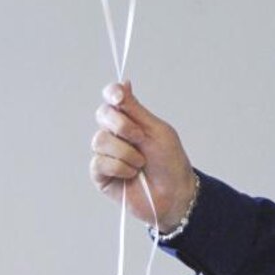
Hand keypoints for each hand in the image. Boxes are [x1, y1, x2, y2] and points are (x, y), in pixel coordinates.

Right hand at [90, 81, 195, 232]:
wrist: (174, 193)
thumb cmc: (170, 161)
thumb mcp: (156, 130)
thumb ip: (136, 109)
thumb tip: (124, 82)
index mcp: (130, 119)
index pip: (112, 98)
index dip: (111, 93)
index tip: (118, 97)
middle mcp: (115, 133)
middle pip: (102, 114)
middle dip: (122, 125)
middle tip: (140, 137)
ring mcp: (106, 153)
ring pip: (100, 140)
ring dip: (126, 152)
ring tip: (141, 162)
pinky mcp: (100, 174)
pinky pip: (99, 162)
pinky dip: (120, 167)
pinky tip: (131, 174)